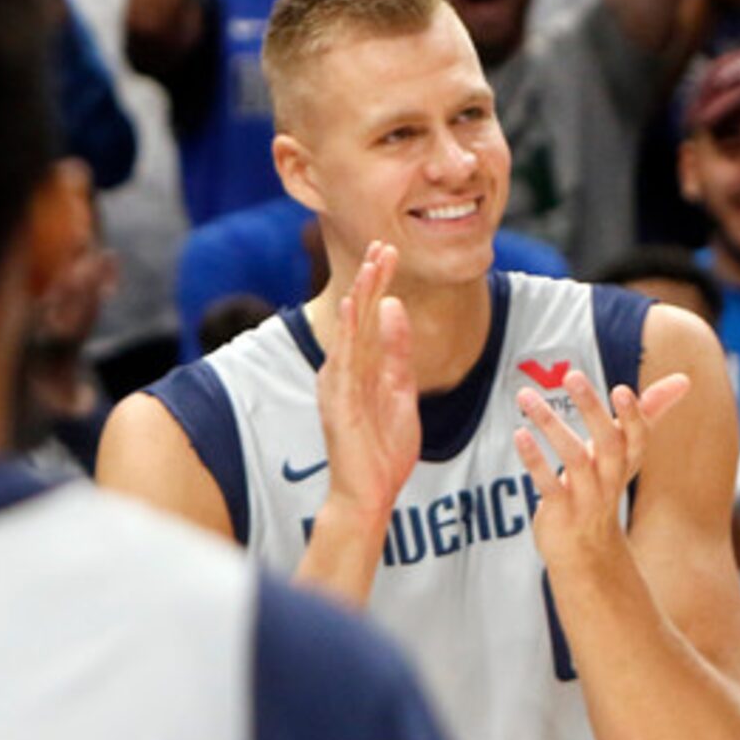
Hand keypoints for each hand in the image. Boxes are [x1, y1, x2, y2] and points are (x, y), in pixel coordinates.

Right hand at [314, 242, 420, 523]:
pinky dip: (348, 332)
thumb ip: (397, 352)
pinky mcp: (339, 402)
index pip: (371, 317)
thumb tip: (393, 307)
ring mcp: (340, 385)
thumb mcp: (400, 391)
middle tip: (383, 246)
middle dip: (371, 280)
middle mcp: (345, 371)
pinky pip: (344, 361)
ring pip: (351, 332)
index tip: (390, 252)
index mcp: (360, 368)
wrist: (369, 494)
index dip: (379, 283)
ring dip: (360, 297)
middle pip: (359, 317)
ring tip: (369, 265)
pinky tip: (352, 306)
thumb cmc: (383, 450)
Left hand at [515, 364, 687, 574]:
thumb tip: (685, 380)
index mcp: (627, 461)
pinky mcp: (560, 511)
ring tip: (527, 396)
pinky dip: (535, 459)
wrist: (587, 552)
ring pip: (574, 459)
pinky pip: (548, 483)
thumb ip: (651, 412)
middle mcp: (610, 478)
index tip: (622, 390)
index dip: (632, 416)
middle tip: (573, 375)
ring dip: (550, 425)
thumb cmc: (604, 486)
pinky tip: (520, 434)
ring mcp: (586, 496)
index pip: (638, 438)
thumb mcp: (628, 451)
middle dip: (592, 409)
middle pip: (608, 443)